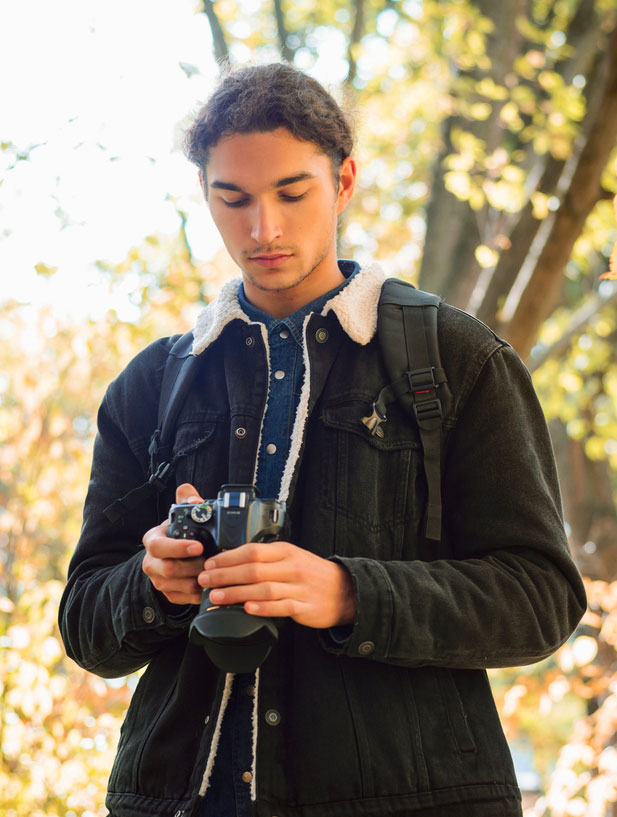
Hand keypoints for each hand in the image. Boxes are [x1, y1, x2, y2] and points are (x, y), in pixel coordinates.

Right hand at [142, 483, 206, 605]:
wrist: (170, 556)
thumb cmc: (178, 534)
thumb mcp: (180, 516)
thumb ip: (186, 501)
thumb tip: (192, 496)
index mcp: (153, 541)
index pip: (160, 546)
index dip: (179, 548)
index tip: (199, 546)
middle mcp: (152, 562)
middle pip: (169, 569)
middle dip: (193, 566)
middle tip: (212, 561)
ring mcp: (159, 581)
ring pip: (179, 586)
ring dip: (198, 580)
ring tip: (215, 572)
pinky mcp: (169, 595)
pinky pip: (185, 598)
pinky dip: (200, 593)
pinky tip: (212, 585)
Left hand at [198, 541, 355, 629]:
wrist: (344, 591)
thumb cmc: (311, 574)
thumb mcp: (291, 557)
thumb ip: (266, 558)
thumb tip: (231, 560)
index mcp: (285, 551)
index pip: (252, 551)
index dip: (227, 558)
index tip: (209, 564)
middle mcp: (291, 567)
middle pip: (253, 569)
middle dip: (225, 575)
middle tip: (204, 581)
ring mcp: (299, 587)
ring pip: (263, 589)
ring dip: (236, 593)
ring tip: (216, 598)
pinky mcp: (304, 606)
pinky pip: (280, 606)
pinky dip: (262, 608)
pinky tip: (247, 609)